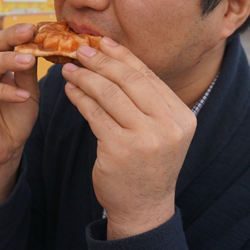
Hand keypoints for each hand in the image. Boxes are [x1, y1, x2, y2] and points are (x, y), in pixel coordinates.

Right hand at [0, 23, 39, 205]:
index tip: (35, 27)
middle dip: (8, 38)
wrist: (3, 152)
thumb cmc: (14, 120)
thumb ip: (28, 72)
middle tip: (29, 33)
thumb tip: (36, 46)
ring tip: (28, 61)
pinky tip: (22, 96)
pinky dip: (4, 92)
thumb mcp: (27, 91)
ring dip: (6, 61)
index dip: (15, 32)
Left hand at [62, 39, 196, 239]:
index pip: (148, 76)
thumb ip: (145, 100)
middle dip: (101, 62)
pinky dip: (80, 99)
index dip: (122, 56)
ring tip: (68, 70)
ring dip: (85, 78)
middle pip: (129, 80)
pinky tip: (70, 91)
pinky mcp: (120, 150)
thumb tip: (114, 59)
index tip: (102, 42)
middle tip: (80, 51)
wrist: (143, 208)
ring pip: (109, 95)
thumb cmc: (146, 163)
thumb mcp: (159, 130)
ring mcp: (146, 139)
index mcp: (182, 116)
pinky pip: (94, 115)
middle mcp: (168, 126)